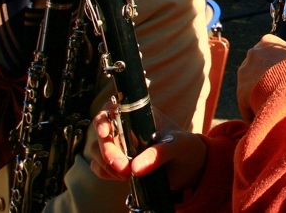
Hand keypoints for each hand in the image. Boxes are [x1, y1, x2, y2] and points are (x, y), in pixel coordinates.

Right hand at [90, 100, 206, 191]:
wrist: (189, 168)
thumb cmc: (185, 147)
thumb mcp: (178, 145)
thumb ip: (159, 153)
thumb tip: (135, 168)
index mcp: (139, 115)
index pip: (113, 109)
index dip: (104, 118)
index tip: (106, 132)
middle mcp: (125, 127)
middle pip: (101, 132)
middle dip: (107, 150)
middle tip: (123, 167)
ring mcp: (118, 145)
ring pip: (97, 150)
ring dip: (106, 163)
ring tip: (126, 175)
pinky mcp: (116, 163)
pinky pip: (99, 166)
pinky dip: (105, 172)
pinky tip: (121, 177)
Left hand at [237, 35, 285, 121]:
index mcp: (268, 41)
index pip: (269, 54)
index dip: (278, 67)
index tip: (285, 78)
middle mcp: (253, 52)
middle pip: (258, 68)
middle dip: (265, 80)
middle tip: (278, 93)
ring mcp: (244, 70)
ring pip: (251, 86)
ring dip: (259, 95)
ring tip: (273, 107)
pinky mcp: (241, 90)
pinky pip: (247, 104)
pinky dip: (255, 111)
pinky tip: (266, 118)